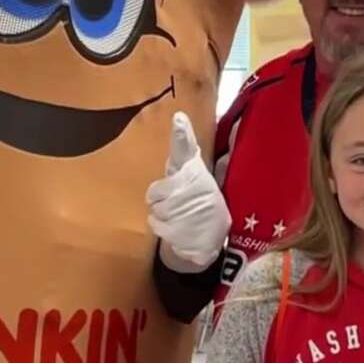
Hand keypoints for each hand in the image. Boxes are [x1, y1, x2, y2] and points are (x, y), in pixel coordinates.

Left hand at [147, 112, 229, 272]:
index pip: (188, 151)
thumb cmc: (204, 209)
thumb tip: (200, 128)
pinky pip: (153, 222)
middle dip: (161, 197)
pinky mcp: (175, 229)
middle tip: (175, 202)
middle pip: (156, 188)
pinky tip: (176, 228)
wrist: (210, 244)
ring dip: (161, 212)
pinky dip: (160, 226)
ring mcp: (184, 209)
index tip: (178, 118)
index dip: (182, 135)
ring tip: (179, 216)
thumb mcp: (205, 184)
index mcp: (198, 174)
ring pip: (154, 206)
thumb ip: (196, 162)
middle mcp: (192, 188)